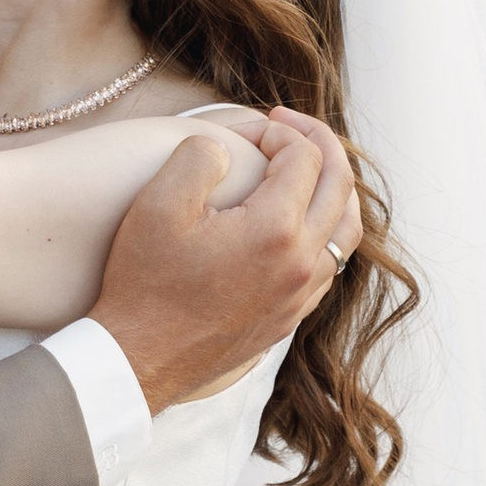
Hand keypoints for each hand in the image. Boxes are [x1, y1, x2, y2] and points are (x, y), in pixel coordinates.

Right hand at [92, 116, 353, 414]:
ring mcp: (301, 294)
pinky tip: (299, 223)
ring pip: (346, 230)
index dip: (280, 133)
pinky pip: (330, 264)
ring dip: (334, 189)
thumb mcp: (159, 203)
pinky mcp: (290, 316)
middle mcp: (301, 263)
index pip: (304, 158)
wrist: (139, 358)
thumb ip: (199, 156)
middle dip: (320, 145)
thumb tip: (226, 148)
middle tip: (289, 127)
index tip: (252, 130)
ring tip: (308, 168)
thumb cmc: (145, 283)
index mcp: (275, 230)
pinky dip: (327, 229)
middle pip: (340, 187)